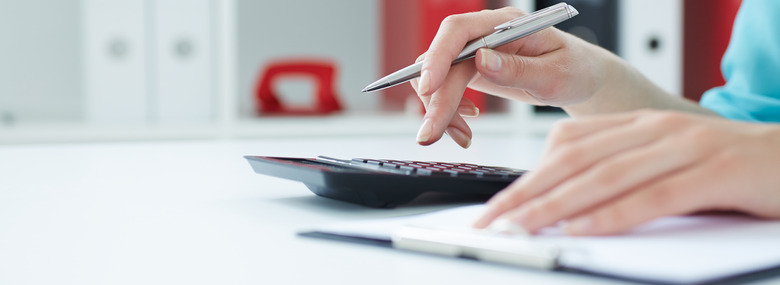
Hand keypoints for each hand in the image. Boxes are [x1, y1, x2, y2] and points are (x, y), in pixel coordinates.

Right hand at [411, 7, 613, 146]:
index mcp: (506, 24)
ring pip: (438, 77)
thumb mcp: (554, 75)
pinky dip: (447, 111)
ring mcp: (475, 52)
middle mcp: (485, 33)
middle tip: (431, 134)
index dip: (438, 56)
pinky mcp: (471, 69)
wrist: (580, 77)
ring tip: (461, 136)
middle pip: (443, 61)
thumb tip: (481, 61)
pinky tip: (465, 124)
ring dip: (440, 109)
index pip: (458, 30)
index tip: (429, 87)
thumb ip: (518, 70)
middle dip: (435, 99)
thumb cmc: (574, 70)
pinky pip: (444, 88)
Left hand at [473, 110, 779, 234]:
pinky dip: (613, 214)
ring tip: (522, 227)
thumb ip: (623, 175)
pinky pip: (653, 196)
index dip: (529, 174)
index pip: (569, 145)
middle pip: (576, 160)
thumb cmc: (727, 170)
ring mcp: (687, 147)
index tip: (499, 202)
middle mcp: (657, 129)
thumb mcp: (665, 163)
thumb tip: (568, 207)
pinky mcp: (716, 173)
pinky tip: (582, 228)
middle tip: (494, 219)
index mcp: (640, 125)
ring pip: (606, 176)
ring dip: (556, 204)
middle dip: (528, 192)